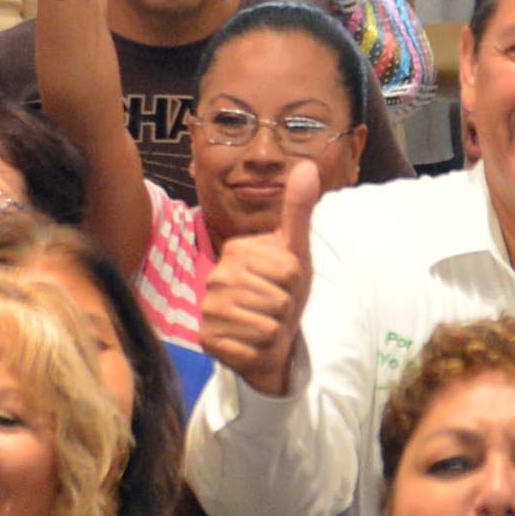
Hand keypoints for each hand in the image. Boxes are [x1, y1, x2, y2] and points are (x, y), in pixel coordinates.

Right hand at [196, 159, 320, 394]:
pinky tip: (250, 344)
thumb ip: (299, 210)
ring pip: (267, 326)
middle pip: (279, 299)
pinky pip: (252, 349)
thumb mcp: (296, 252)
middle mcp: (216, 277)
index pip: (288, 270)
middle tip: (274, 308)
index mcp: (237, 250)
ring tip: (264, 324)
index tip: (282, 284)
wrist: (268, 340)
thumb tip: (307, 164)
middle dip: (285, 309)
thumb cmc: (282, 292)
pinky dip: (259, 351)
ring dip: (273, 331)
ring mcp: (208, 309)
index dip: (294, 283)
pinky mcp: (207, 341)